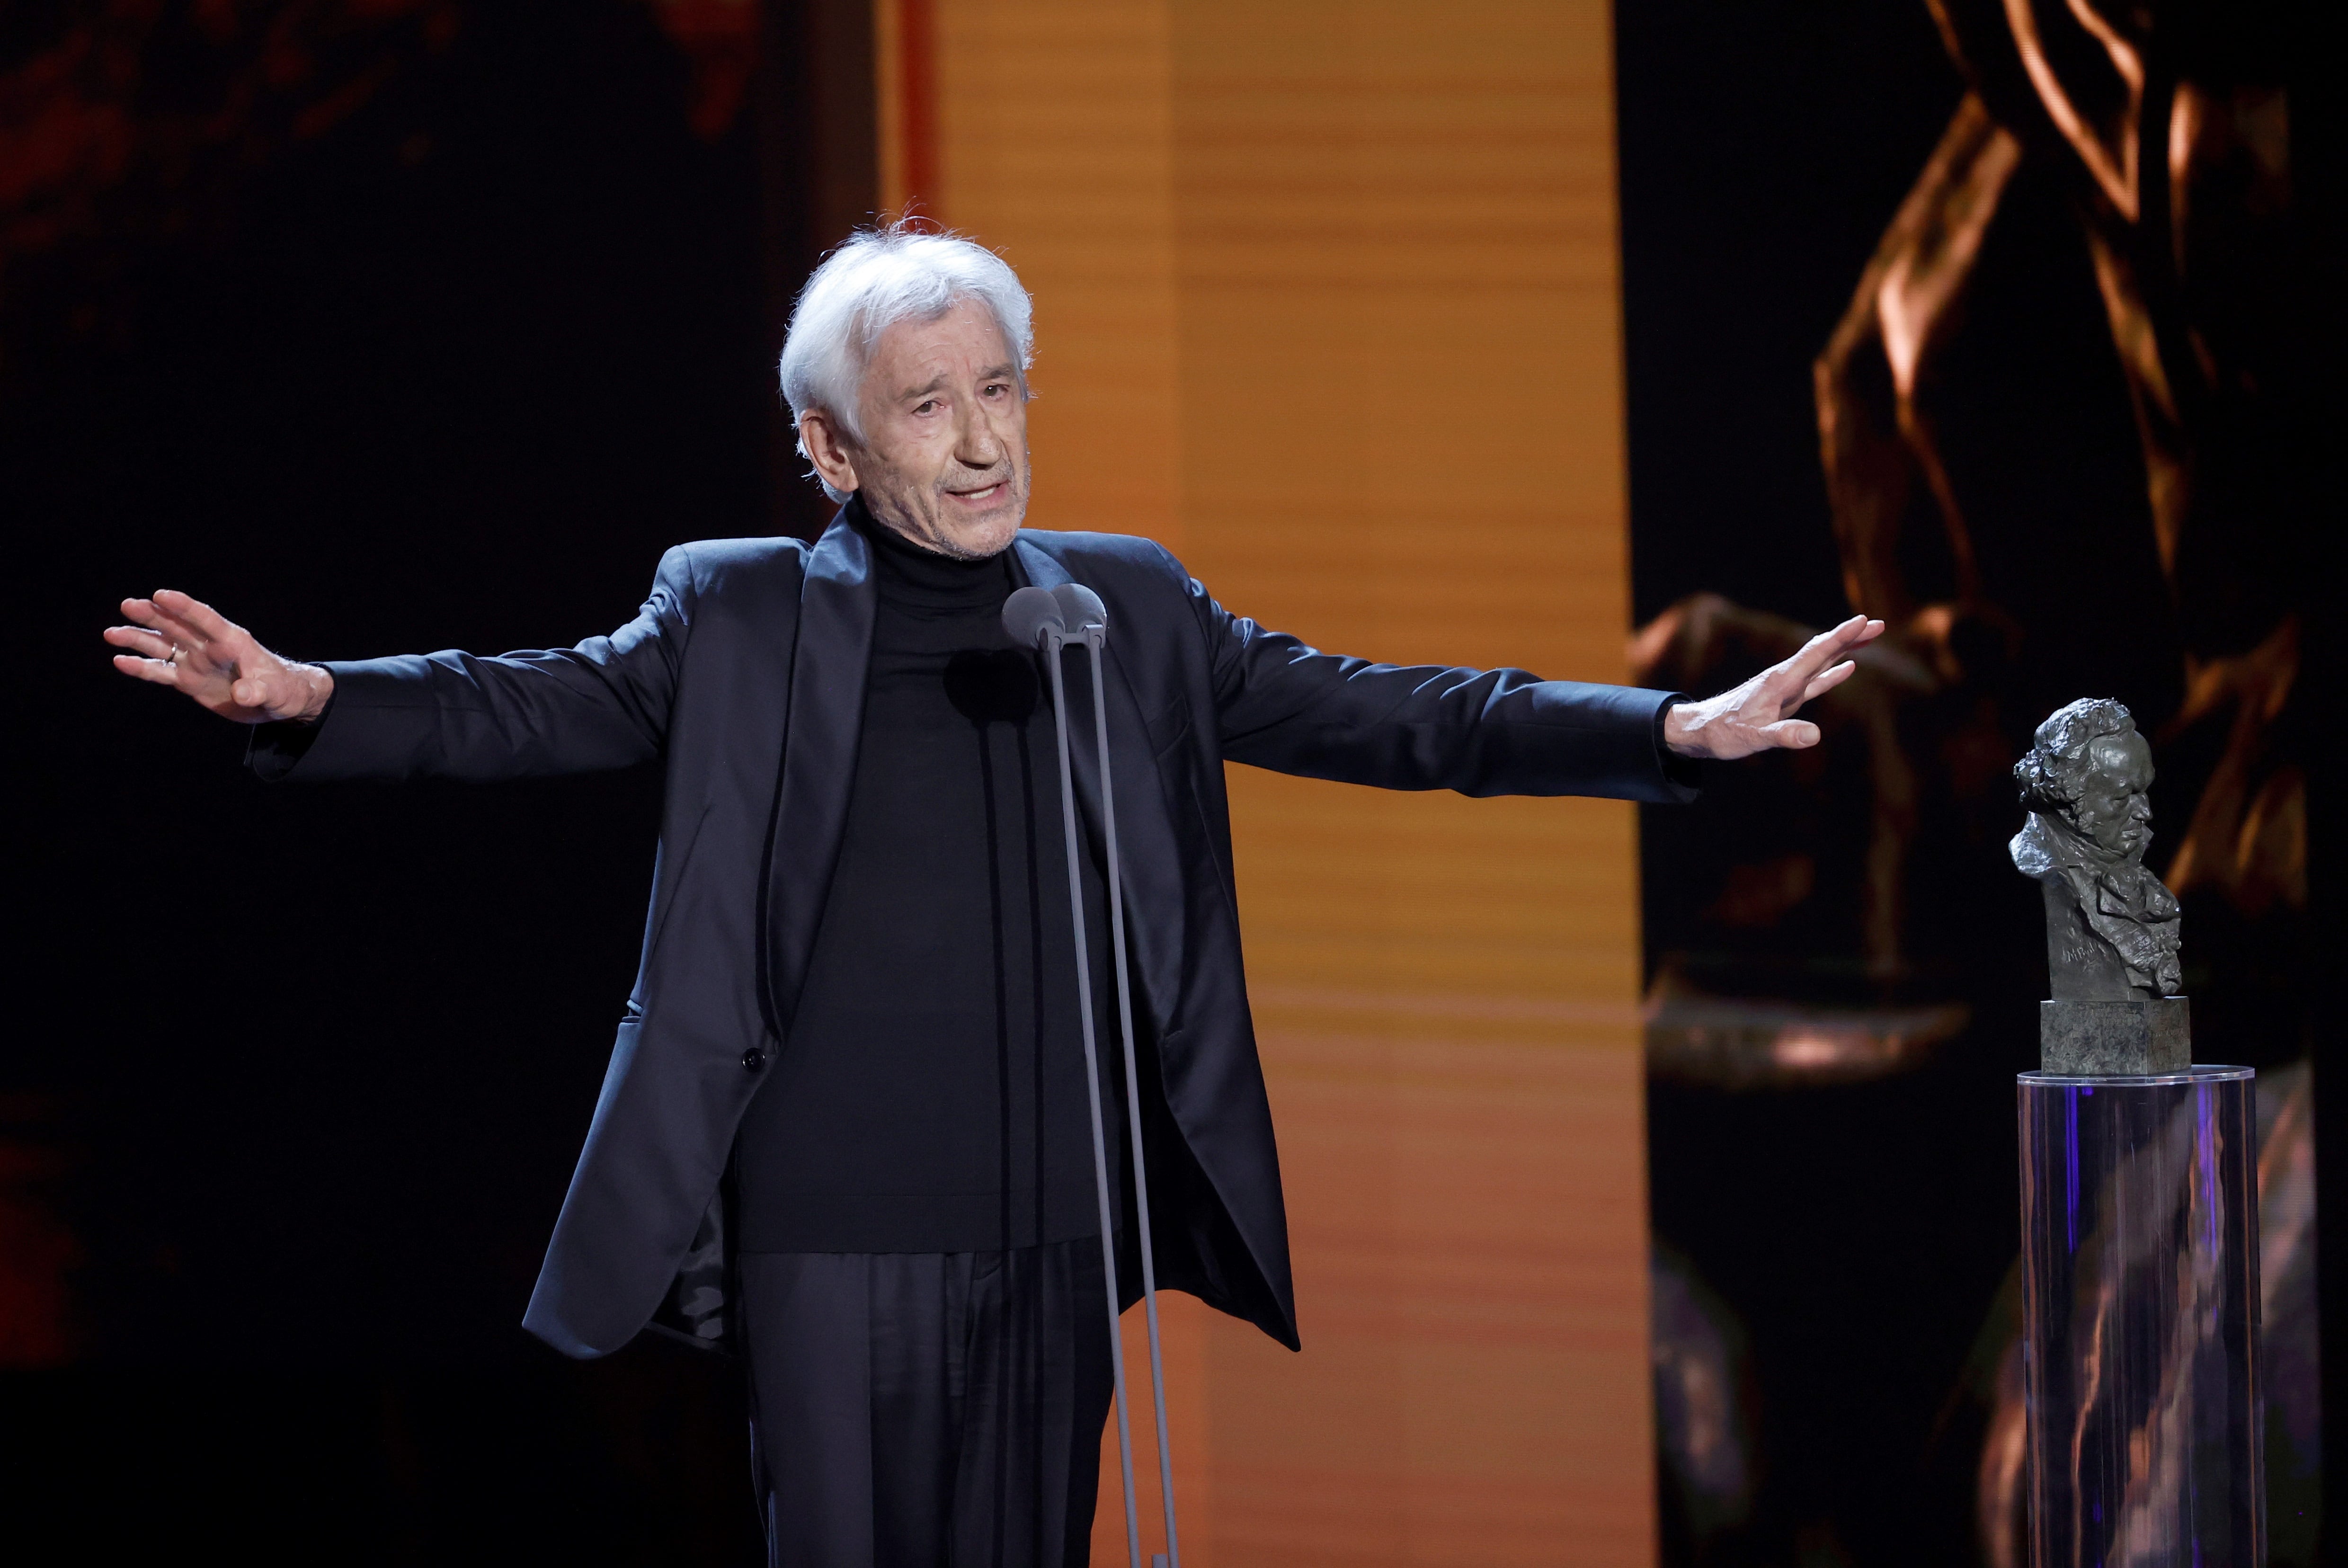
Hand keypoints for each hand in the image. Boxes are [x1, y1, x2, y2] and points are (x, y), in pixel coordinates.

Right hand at [105, 590, 333, 723]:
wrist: (279, 701)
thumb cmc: (282, 690)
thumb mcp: (276, 692)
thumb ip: (259, 691)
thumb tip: (243, 694)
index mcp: (232, 641)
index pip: (205, 619)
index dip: (185, 607)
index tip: (161, 594)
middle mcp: (209, 647)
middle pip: (177, 626)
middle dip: (153, 615)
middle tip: (128, 605)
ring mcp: (196, 662)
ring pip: (162, 645)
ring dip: (138, 638)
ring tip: (111, 633)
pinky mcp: (189, 680)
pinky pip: (161, 672)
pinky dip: (142, 667)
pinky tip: (120, 661)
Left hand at [1663, 613, 1884, 759]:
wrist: (1701, 731)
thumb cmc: (1724, 733)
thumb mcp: (1753, 738)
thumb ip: (1782, 735)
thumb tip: (1814, 735)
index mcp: (1780, 681)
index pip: (1815, 653)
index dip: (1840, 637)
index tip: (1863, 620)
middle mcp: (1784, 678)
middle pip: (1822, 650)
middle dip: (1850, 636)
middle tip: (1879, 624)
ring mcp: (1786, 687)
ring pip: (1820, 662)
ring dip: (1845, 649)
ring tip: (1869, 637)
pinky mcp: (1785, 699)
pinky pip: (1814, 681)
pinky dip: (1832, 673)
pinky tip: (1848, 667)